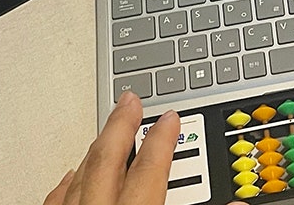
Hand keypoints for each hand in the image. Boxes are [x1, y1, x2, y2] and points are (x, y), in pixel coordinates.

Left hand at [43, 91, 247, 204]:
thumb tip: (238, 204)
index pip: (151, 169)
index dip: (164, 140)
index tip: (172, 118)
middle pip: (106, 160)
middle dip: (121, 126)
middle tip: (130, 99)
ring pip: (79, 175)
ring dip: (96, 150)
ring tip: (110, 130)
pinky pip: (56, 200)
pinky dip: (69, 183)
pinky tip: (72, 175)